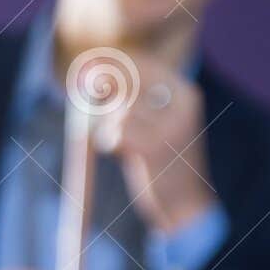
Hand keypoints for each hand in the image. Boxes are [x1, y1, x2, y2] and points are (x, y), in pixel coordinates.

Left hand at [82, 51, 215, 234]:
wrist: (184, 207)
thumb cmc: (162, 163)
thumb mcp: (152, 123)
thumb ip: (127, 98)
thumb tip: (91, 71)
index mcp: (185, 93)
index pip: (139, 63)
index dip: (108, 62)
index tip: (86, 65)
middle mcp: (182, 105)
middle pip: (127, 81)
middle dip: (102, 87)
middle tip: (85, 95)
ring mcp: (171, 127)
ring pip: (119, 110)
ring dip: (107, 125)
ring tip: (121, 144)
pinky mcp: (156, 149)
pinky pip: (116, 133)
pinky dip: (108, 142)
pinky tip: (119, 154)